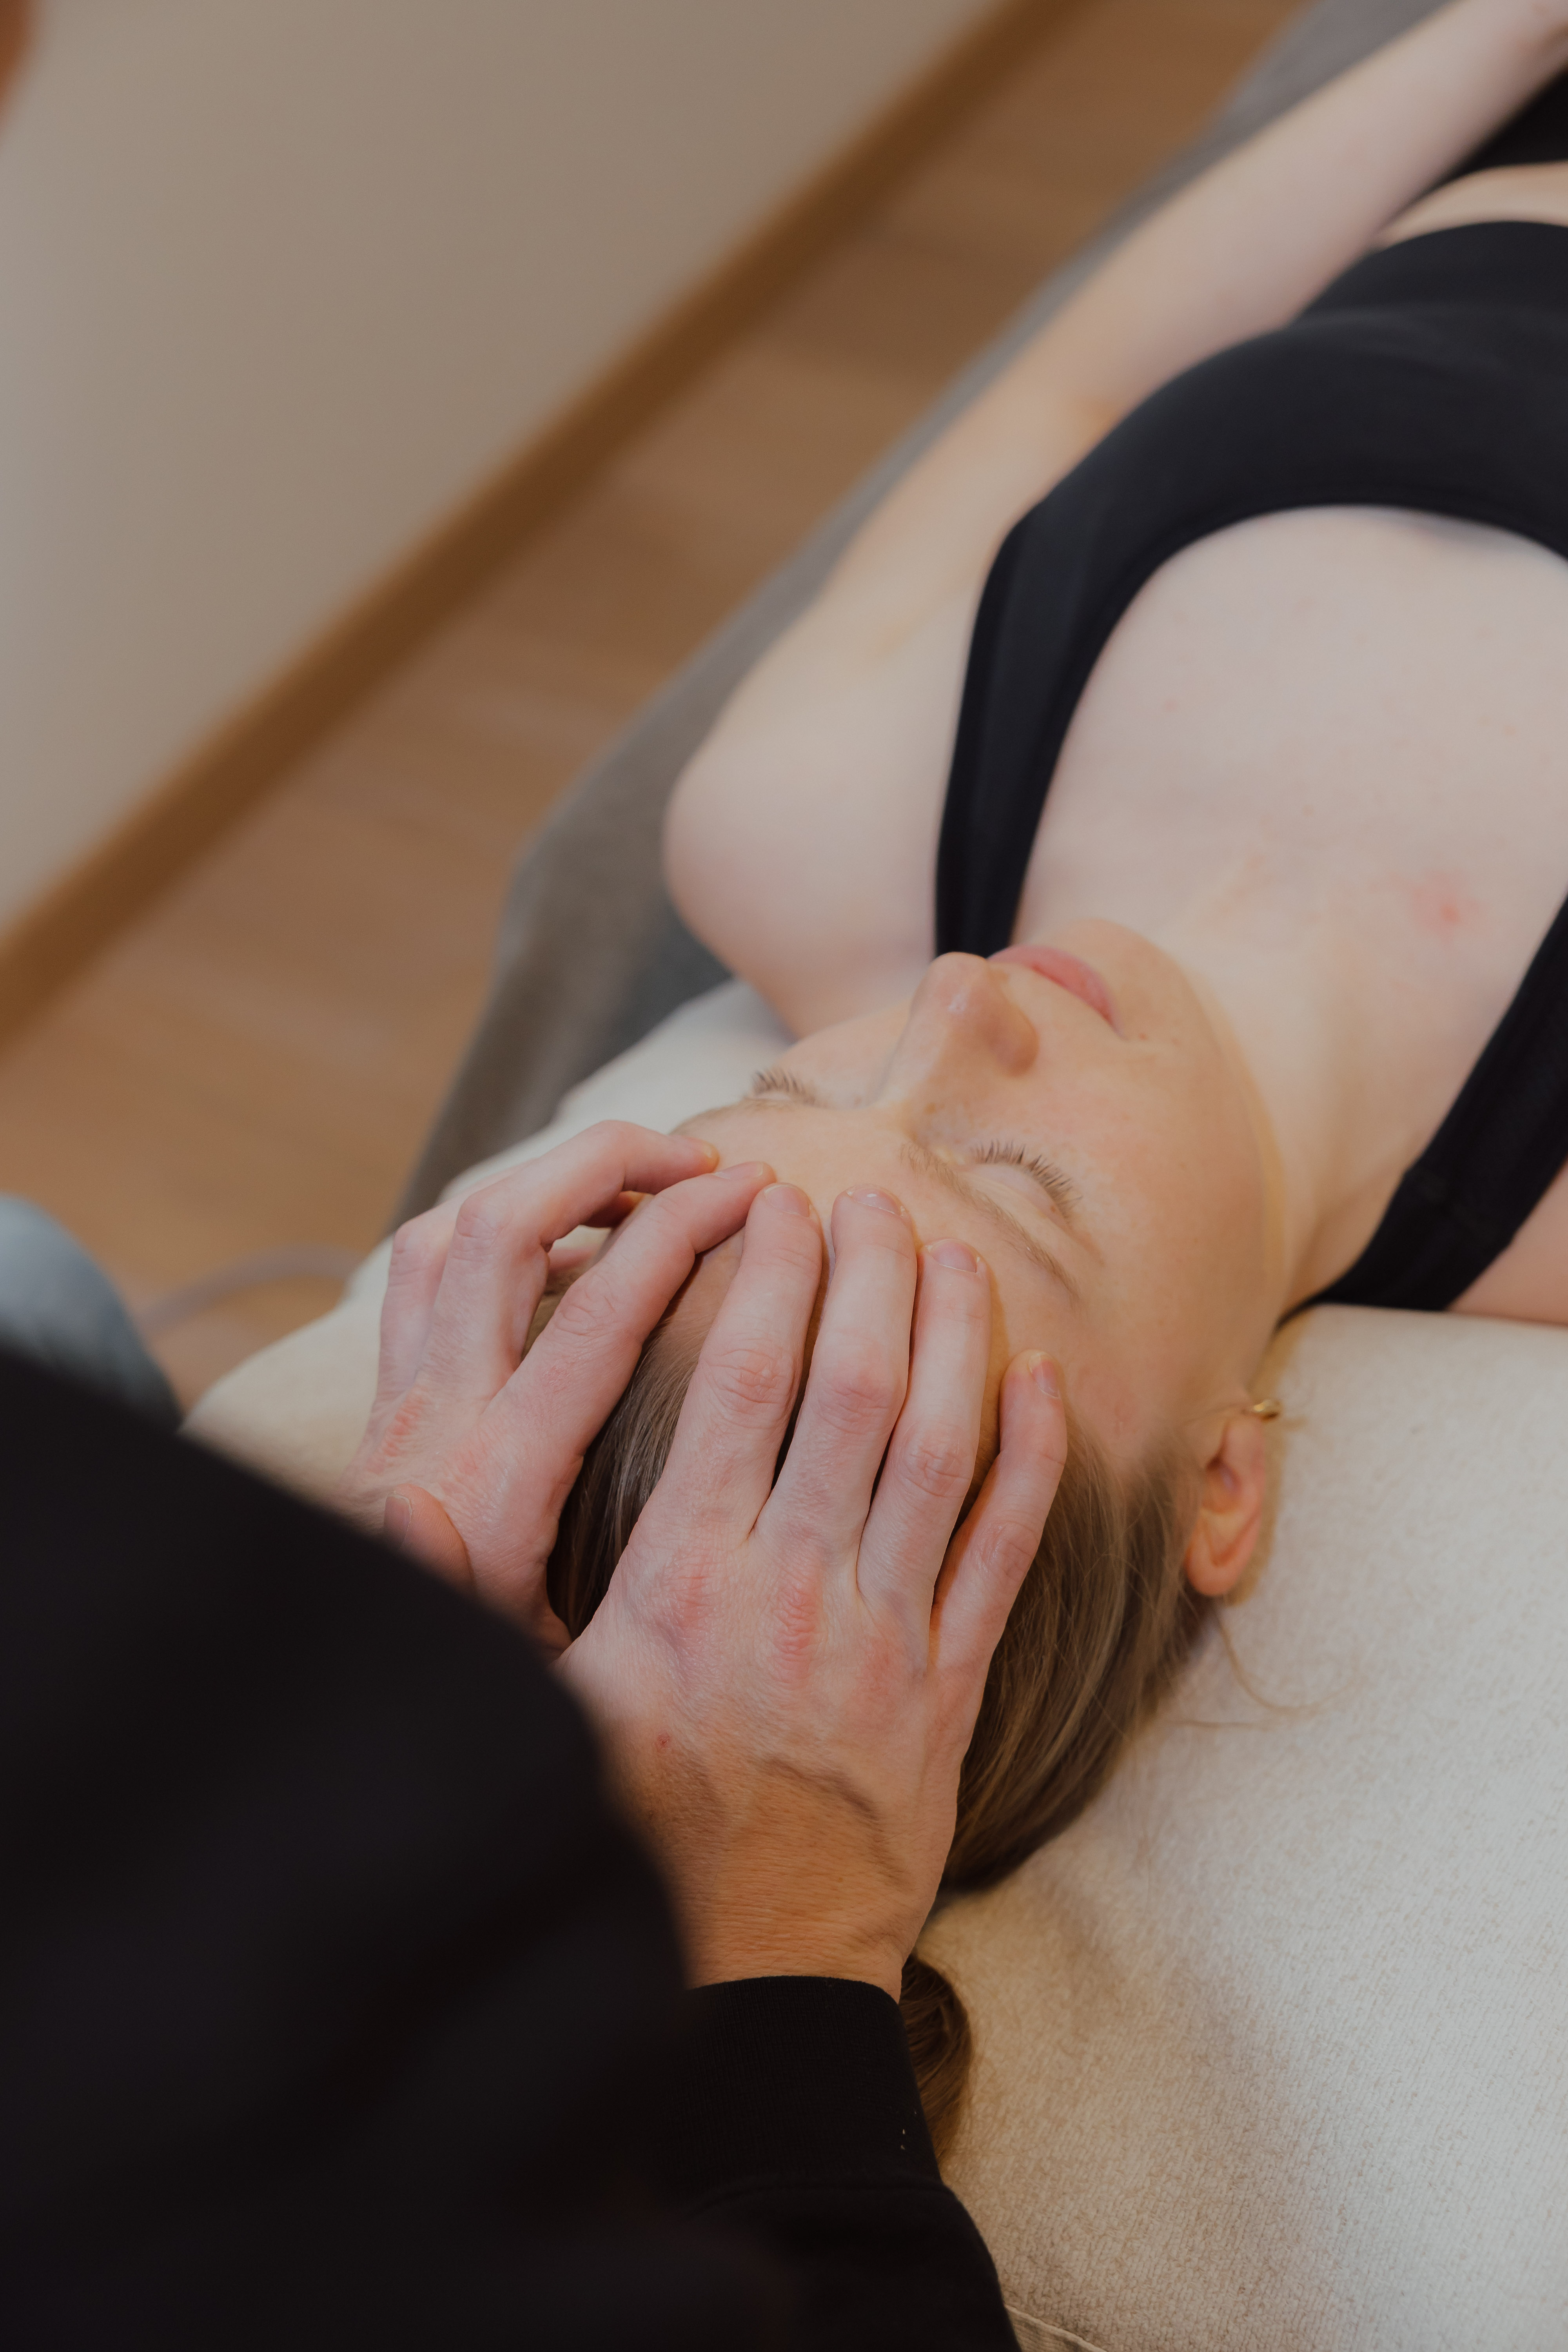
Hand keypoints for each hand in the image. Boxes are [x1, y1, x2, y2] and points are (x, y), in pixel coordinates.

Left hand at [334, 1122, 770, 1648]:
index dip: (677, 1235)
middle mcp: (439, 1417)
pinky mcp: (389, 1397)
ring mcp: (405, 1396)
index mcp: (500, 1480)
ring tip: (641, 1181)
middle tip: (707, 1160)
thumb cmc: (467, 1676)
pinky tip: (570, 1244)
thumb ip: (569, 1632)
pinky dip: (499, 1223)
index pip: (596, 1317)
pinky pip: (427, 1268)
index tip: (758, 1196)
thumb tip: (456, 1520)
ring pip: (454, 1231)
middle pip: (502, 1231)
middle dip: (606, 1165)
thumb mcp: (536, 1676)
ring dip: (548, 1182)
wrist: (346, 1675)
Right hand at [560, 1182, 1066, 1997]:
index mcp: (689, 1582)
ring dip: (954, 1339)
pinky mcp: (950, 1691)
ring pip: (937, 1450)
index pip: (741, 1388)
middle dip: (866, 1276)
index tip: (772, 1206)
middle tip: (871, 1199)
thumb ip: (486, 1605)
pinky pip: (1005, 1555)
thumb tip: (397, 1501)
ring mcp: (886, 1638)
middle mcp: (795, 1590)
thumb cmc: (637, 1837)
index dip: (767, 1280)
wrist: (756, 1979)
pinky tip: (1042, 1382)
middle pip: (851, 1389)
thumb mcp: (544, 1715)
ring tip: (955, 1252)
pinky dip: (1030, 1463)